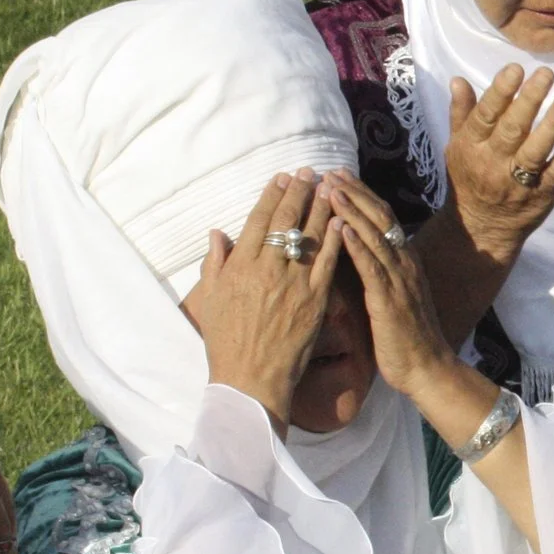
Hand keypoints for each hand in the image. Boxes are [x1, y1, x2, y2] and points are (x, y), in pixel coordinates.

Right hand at [190, 172, 343, 428]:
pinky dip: (336, 240)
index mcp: (238, 267)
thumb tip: (218, 233)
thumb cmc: (226, 343)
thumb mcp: (211, 300)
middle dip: (298, 192)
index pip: (257, 221)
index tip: (281, 178)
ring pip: (309, 236)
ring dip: (320, 208)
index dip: (271, 196)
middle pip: (285, 221)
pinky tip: (342, 221)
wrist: (251, 380)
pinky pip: (329, 263)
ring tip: (329, 187)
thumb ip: (214, 263)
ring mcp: (292, 284)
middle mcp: (266, 269)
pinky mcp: (315, 300)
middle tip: (309, 173)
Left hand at [327, 172, 453, 398]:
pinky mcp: (389, 300)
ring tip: (330, 189)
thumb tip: (356, 253)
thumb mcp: (392, 297)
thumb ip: (378, 273)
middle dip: (353, 193)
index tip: (338, 176)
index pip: (382, 218)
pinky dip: (356, 246)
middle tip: (329, 172)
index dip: (361, 195)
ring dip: (351, 211)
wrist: (427, 369)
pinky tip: (341, 229)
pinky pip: (372, 268)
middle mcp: (404, 264)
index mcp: (403, 262)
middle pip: (378, 219)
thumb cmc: (405, 338)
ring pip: (374, 236)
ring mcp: (399, 281)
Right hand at [446, 64, 553, 259]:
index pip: (486, 115)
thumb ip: (461, 113)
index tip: (516, 69)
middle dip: (530, 100)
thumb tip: (459, 79)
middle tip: (547, 74)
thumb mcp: (457, 145)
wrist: (481, 226)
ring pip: (536, 150)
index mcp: (471, 146)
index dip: (501, 91)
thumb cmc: (469, 177)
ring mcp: (518, 181)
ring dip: (553, 123)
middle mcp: (493, 163)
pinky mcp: (542, 195)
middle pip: (513, 129)